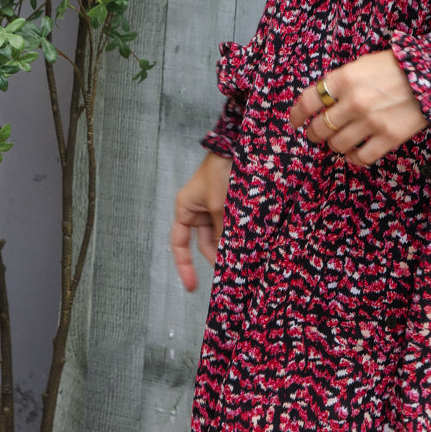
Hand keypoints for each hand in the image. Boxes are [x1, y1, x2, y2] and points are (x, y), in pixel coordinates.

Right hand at [171, 151, 233, 291]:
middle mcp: (198, 210)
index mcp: (186, 209)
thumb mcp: (219, 206)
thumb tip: (228, 257)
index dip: (184, 266)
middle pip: (205, 243)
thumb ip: (222, 232)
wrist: (239, 146)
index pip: (180, 245)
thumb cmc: (221, 170)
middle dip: (216, 257)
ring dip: (231, 246)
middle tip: (230, 274)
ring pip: (221, 235)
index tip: (192, 286)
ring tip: (243, 261)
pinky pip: (232, 226)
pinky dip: (239, 235)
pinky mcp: (231, 204)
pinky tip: (250, 246)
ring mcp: (215, 207)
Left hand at [289, 49, 428, 167]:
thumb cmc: (397, 66)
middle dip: (314, 133)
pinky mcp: (388, 137)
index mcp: (344, 78)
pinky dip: (353, 158)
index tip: (295, 122)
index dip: (296, 115)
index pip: (308, 101)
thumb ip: (341, 82)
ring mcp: (371, 121)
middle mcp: (353, 102)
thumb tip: (323, 103)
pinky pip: (361, 157)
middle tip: (315, 134)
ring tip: (337, 142)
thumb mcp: (363, 64)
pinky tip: (354, 154)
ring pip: (337, 145)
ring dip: (333, 145)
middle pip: (320, 127)